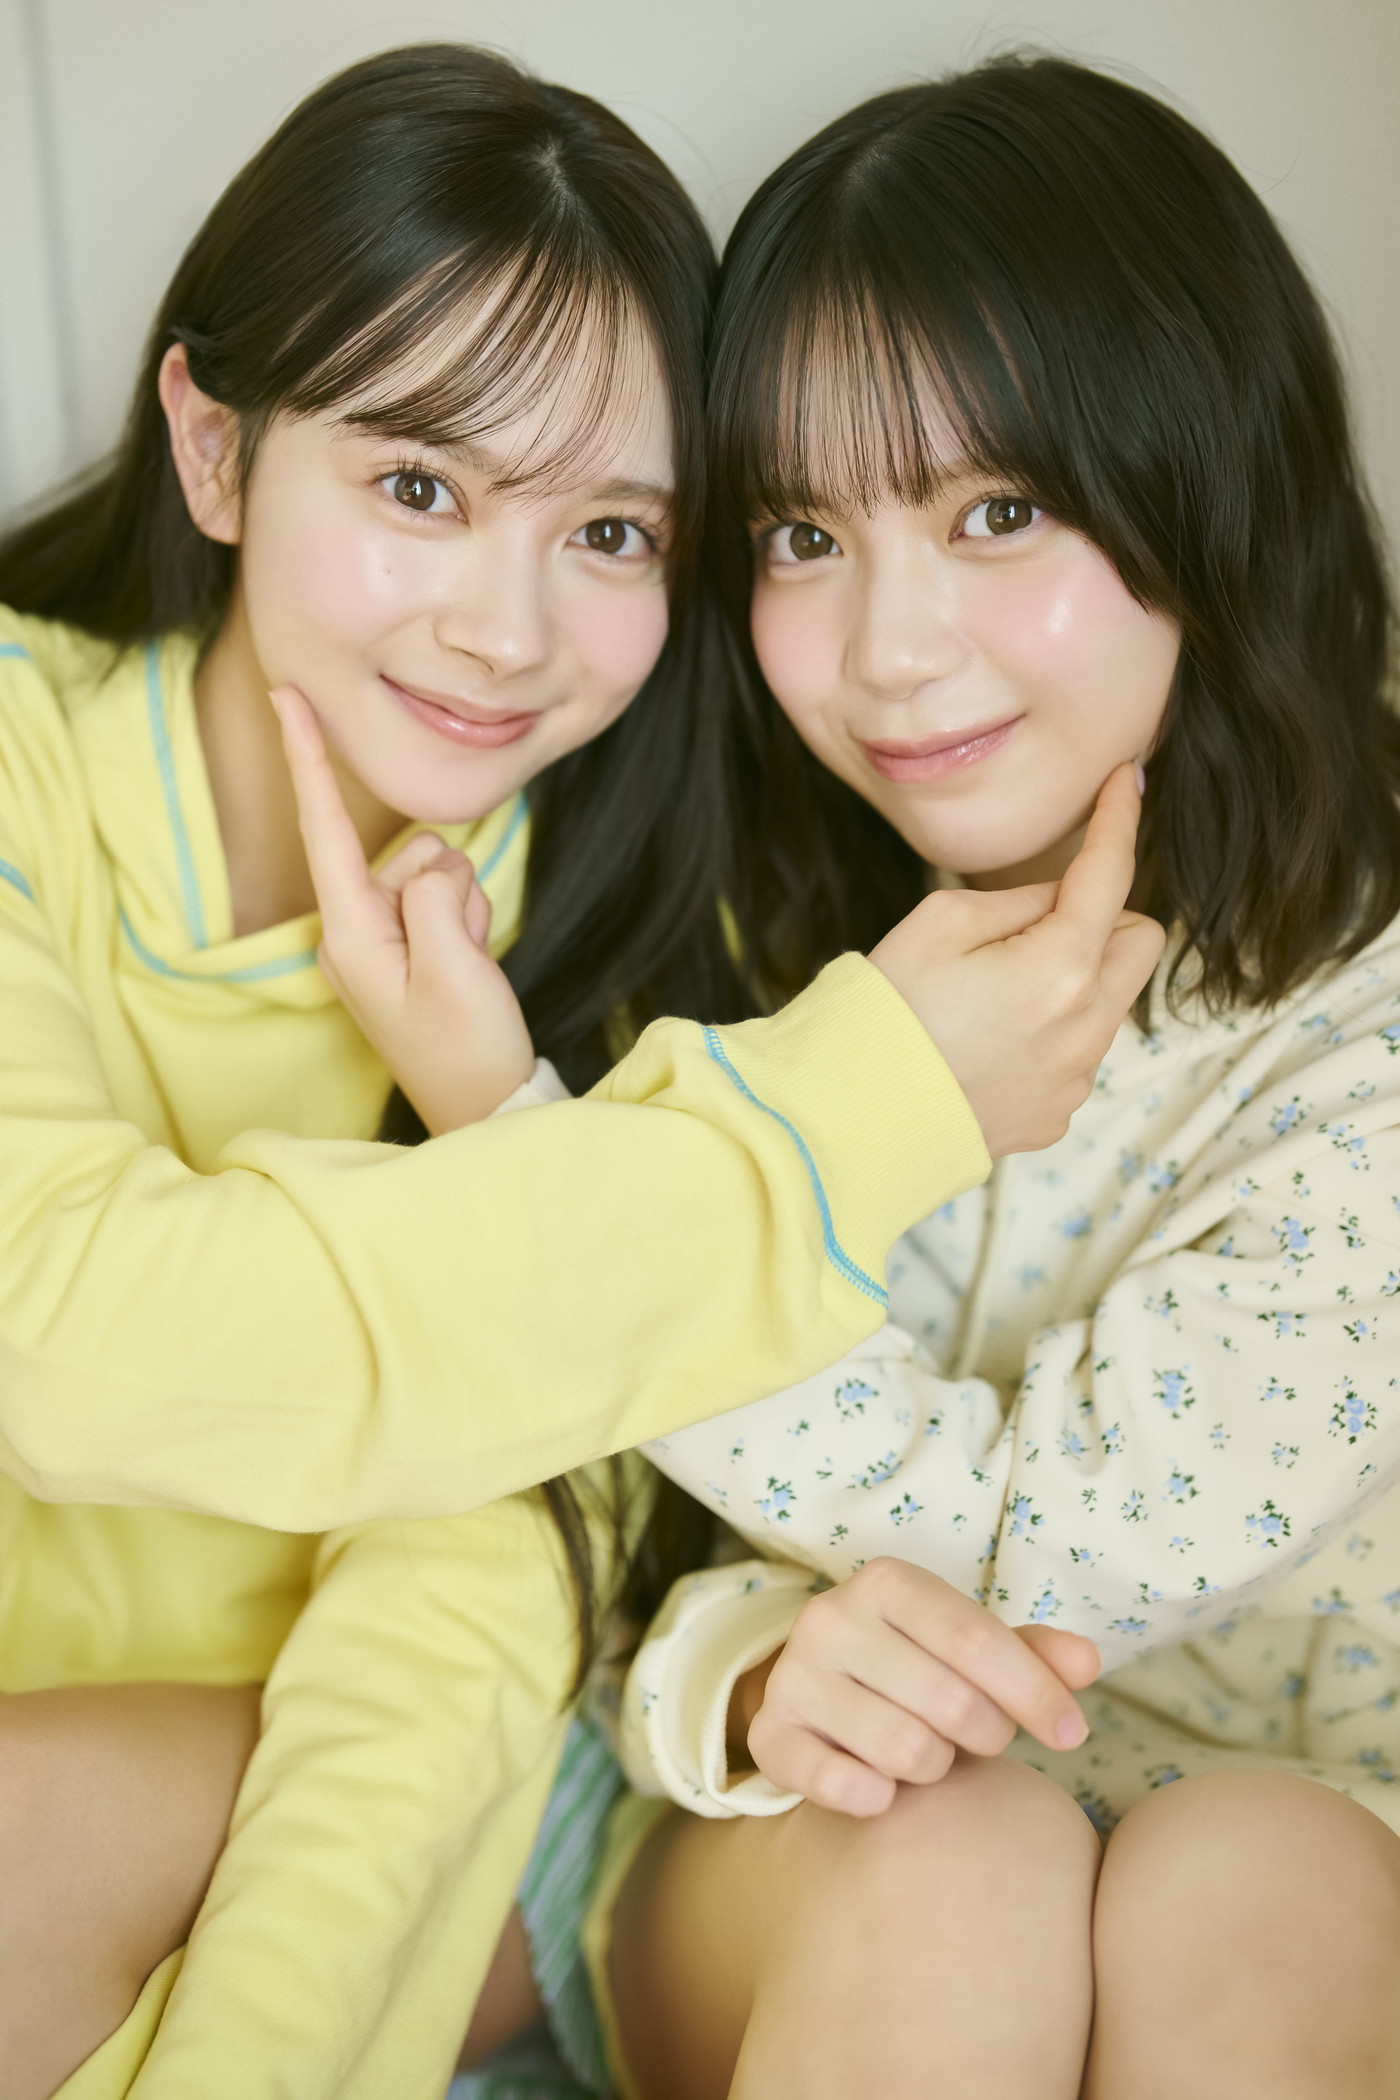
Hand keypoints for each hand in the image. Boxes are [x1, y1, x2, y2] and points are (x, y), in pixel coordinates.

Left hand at [270, 686, 534, 1132]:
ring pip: (437, 876)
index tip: (286, 697)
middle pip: (408, 858)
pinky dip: (468, 925)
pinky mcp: (408, 949)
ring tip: (465, 971)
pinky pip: (448, 902)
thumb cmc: (467, 1048)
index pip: (324, 829)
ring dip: (464, 911)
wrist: (489, 1107)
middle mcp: (353, 933)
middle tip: (462, 957)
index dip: (308, 758)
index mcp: (349, 935)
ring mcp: (380, 942)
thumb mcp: (454, 963)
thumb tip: (434, 865)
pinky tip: (467, 972)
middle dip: (450, 888)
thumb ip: (435, 893)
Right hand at [739, 1557, 1100, 1816]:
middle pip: (952, 1703)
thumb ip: (1031, 1653)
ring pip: (908, 1751)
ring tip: (927, 1749)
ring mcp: (793, 1676)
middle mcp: (831, 1618)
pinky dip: (879, 1797)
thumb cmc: (915, 1665)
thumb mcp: (970, 1646)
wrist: (817, 1688)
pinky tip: (881, 1784)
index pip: (978, 1640)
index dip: (1036, 1693)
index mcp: (887, 1582)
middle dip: (986, 1735)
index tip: (1073, 1734)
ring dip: (936, 1767)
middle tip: (977, 1736)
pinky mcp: (770, 1735)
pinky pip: (845, 1787)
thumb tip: (1087, 1662)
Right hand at [869, 763, 1164, 1156]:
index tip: (1126, 783)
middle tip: (1035, 924)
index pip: (1111, 875)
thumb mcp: (938, 923)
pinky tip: (987, 1046)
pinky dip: (1048, 1037)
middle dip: (1104, 919)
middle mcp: (1085, 1029)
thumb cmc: (884, 1013)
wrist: (849, 1121)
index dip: (1118, 819)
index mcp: (1059, 968)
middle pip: (1141, 942)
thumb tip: (1057, 903)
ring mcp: (1075, 1079)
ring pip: (1108, 1002)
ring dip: (1073, 981)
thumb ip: (1016, 901)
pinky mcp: (1056, 1115)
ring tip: (994, 997)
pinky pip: (1076, 1054)